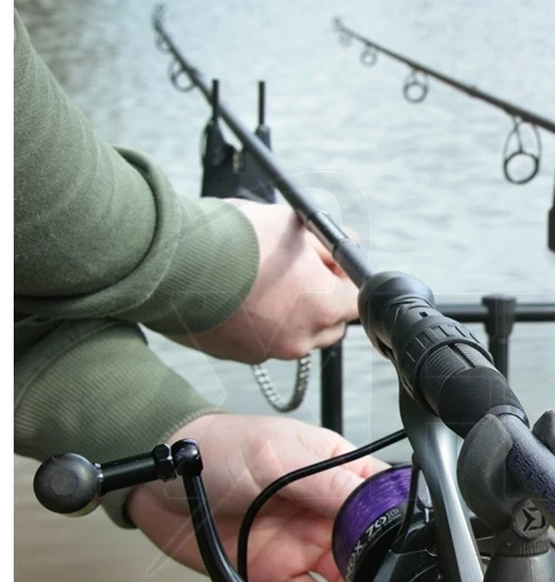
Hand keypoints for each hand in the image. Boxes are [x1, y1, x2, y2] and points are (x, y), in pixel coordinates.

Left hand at [126, 414, 387, 581]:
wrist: (159, 481)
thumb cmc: (218, 449)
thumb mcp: (275, 456)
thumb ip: (324, 482)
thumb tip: (371, 502)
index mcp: (333, 468)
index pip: (375, 494)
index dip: (387, 518)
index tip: (387, 540)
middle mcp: (322, 507)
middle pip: (364, 541)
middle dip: (369, 563)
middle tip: (363, 579)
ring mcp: (300, 540)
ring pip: (340, 574)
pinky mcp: (275, 571)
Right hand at [170, 200, 358, 363]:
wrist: (173, 260)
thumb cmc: (237, 237)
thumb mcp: (294, 224)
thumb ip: (328, 242)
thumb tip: (348, 245)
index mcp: (324, 306)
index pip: (354, 300)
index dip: (342, 278)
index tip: (327, 264)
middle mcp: (302, 338)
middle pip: (329, 323)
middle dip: (320, 300)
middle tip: (297, 271)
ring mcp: (269, 352)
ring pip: (295, 335)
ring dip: (288, 314)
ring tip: (260, 280)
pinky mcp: (238, 356)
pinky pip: (262, 342)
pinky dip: (257, 323)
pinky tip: (238, 296)